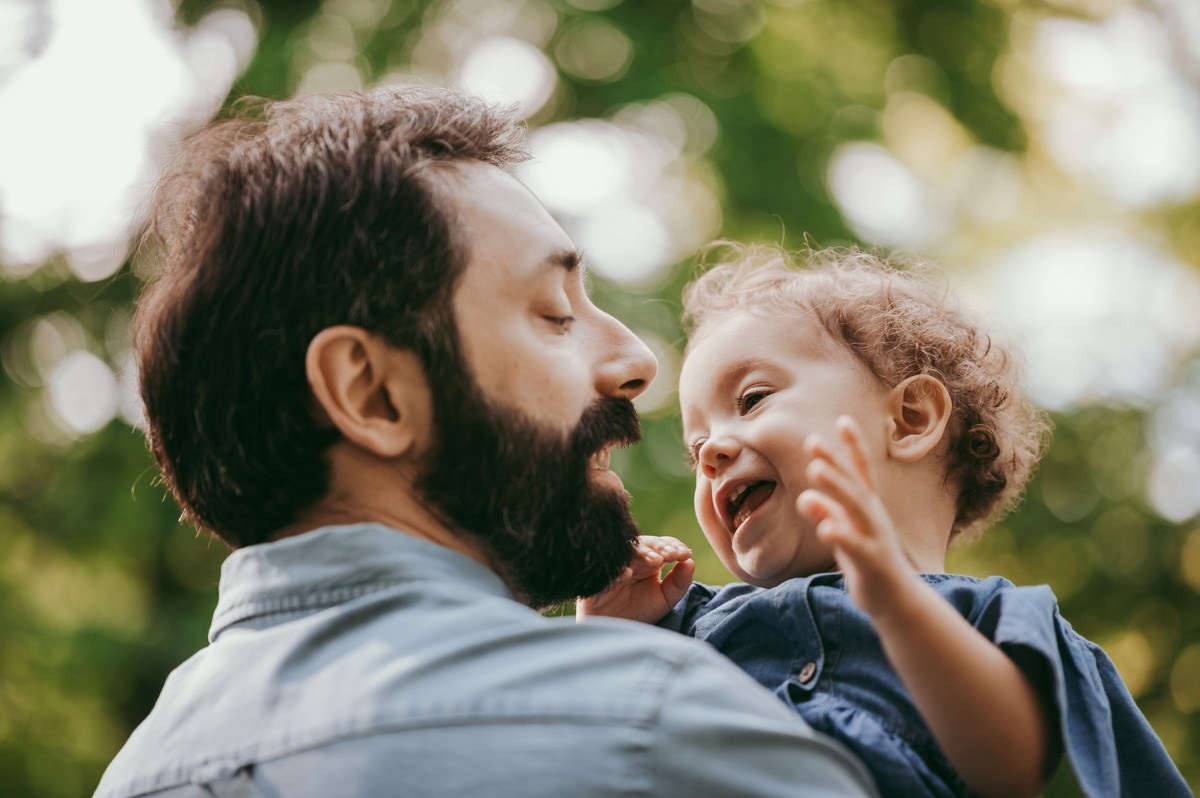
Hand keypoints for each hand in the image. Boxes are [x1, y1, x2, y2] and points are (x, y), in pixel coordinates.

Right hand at [576, 535, 694, 622]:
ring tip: (654, 561)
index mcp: (650, 561)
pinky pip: (606, 566)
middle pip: (645, 542)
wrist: (614, 631)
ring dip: (641, 552)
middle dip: (660, 546)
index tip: (684, 554)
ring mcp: (616, 564)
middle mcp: (633, 559)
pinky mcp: (599, 575)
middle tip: (671, 555)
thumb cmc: (640, 613)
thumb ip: (680, 582)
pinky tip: (626, 573)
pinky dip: (617, 568)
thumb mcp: (665, 599)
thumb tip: (690, 561)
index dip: (674, 545)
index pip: (663, 544)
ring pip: (626, 549)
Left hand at [796, 416, 922, 621]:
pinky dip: (840, 534)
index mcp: (869, 509)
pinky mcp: (872, 563)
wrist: (897, 602)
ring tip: (815, 470)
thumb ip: (829, 515)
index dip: (853, 446)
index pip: (861, 472)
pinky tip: (824, 526)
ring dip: (836, 488)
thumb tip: (807, 497)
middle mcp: (873, 518)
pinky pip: (855, 547)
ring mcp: (875, 539)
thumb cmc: (869, 562)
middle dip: (835, 462)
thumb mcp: (847, 535)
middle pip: (854, 485)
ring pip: (855, 509)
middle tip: (812, 442)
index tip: (842, 419)